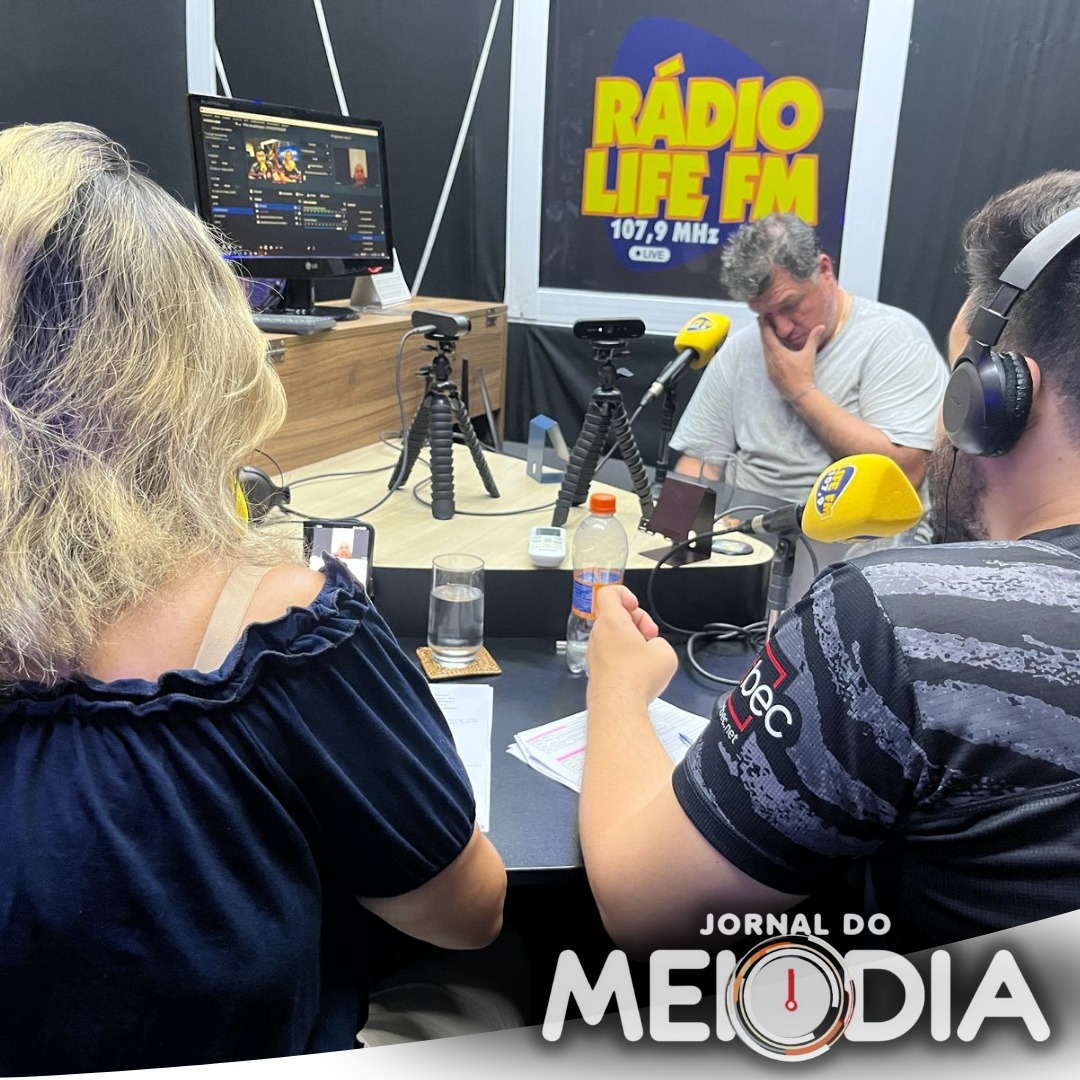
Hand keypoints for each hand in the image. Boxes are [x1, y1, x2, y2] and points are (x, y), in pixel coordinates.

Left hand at [586, 585, 676, 702]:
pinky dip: (624, 656)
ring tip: (645, 655)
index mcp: (612, 622)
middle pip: (614, 614)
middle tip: (649, 635)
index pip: (609, 593)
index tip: (636, 606)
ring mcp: (595, 653)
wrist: (617, 707)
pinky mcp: (597, 669)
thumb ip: (660, 642)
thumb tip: (654, 649)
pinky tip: (637, 670)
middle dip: (636, 621)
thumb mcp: (665, 651)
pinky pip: (610, 653)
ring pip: (613, 635)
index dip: (625, 594)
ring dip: (631, 640)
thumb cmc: (635, 679)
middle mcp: (599, 635)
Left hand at [759, 317, 825, 402]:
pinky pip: (766, 359)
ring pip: (764, 351)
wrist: (799, 394)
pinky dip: (767, 351)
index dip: (764, 325)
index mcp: (777, 353)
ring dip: (765, 341)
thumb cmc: (804, 374)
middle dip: (763, 330)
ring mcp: (769, 368)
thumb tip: (821, 327)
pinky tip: (770, 350)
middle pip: (764, 342)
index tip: (762, 316)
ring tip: (766, 332)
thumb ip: (813, 339)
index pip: (768, 335)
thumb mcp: (809, 355)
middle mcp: (770, 360)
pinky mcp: (770, 374)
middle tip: (762, 320)